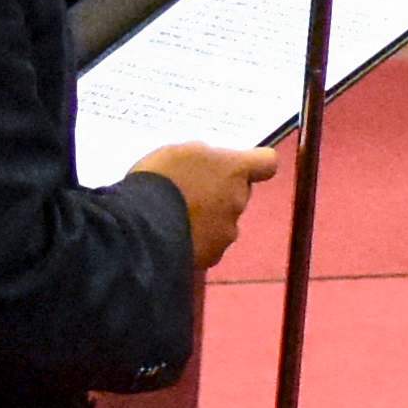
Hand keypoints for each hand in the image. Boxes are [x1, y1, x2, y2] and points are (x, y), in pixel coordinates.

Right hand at [131, 142, 280, 267]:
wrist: (141, 227)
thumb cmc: (160, 179)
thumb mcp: (180, 152)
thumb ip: (204, 157)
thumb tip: (211, 164)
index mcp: (235, 170)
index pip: (266, 162)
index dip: (256, 163)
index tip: (239, 165)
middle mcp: (238, 201)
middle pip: (239, 193)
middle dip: (221, 192)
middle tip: (190, 191)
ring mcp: (227, 231)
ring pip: (224, 222)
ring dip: (208, 219)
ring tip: (175, 218)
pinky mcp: (212, 256)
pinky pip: (209, 246)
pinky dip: (195, 242)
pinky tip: (173, 237)